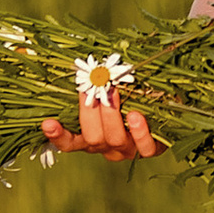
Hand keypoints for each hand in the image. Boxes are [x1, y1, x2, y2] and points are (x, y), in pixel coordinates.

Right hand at [41, 91, 159, 161]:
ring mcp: (128, 150)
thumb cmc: (128, 97)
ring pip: (114, 140)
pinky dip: (140, 132)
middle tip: (92, 88)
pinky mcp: (149, 149)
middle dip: (90, 112)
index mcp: (91, 138)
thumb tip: (75, 62)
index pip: (69, 142)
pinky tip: (137, 115)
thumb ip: (91, 84)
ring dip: (111, 116)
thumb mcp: (106, 93)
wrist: (166, 112)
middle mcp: (107, 147)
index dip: (57, 135)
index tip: (48, 123)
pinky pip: (144, 147)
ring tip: (114, 94)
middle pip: (92, 138)